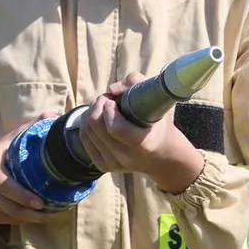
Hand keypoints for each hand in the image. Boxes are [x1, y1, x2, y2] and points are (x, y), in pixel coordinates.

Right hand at [0, 113, 62, 224]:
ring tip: (53, 214)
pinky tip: (38, 216)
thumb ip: (33, 126)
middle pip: (8, 206)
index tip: (41, 202)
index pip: (3, 185)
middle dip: (33, 213)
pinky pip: (6, 220)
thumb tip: (57, 117)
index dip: (22, 196)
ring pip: (9, 216)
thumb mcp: (10, 137)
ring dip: (32, 219)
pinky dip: (23, 220)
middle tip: (56, 211)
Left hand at [79, 73, 205, 193]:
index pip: (115, 127)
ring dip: (91, 112)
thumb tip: (111, 89)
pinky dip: (86, 123)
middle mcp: (126, 157)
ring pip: (87, 131)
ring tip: (103, 106)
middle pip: (96, 126)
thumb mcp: (157, 100)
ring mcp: (113, 164)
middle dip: (98, 105)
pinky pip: (84, 138)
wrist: (163, 156)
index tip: (114, 99)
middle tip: (107, 99)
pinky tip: (97, 117)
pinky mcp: (103, 165)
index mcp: (143, 144)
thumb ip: (136, 83)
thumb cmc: (160, 124)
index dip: (109, 108)